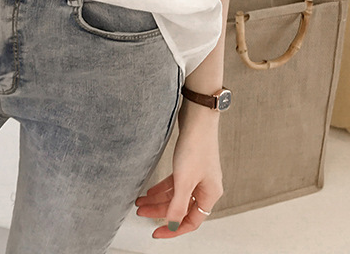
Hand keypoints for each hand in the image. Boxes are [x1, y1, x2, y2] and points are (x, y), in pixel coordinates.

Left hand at [135, 101, 222, 237]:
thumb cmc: (196, 145)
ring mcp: (197, 175)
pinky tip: (150, 190)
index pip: (191, 221)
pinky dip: (162, 187)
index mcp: (210, 194)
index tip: (156, 232)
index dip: (173, 229)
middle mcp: (205, 187)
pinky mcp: (189, 164)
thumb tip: (172, 224)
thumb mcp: (184, 179)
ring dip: (158, 199)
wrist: (197, 117)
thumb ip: (178, 204)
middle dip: (160, 211)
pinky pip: (175, 183)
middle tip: (141, 212)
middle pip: (181, 207)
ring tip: (140, 201)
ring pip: (176, 194)